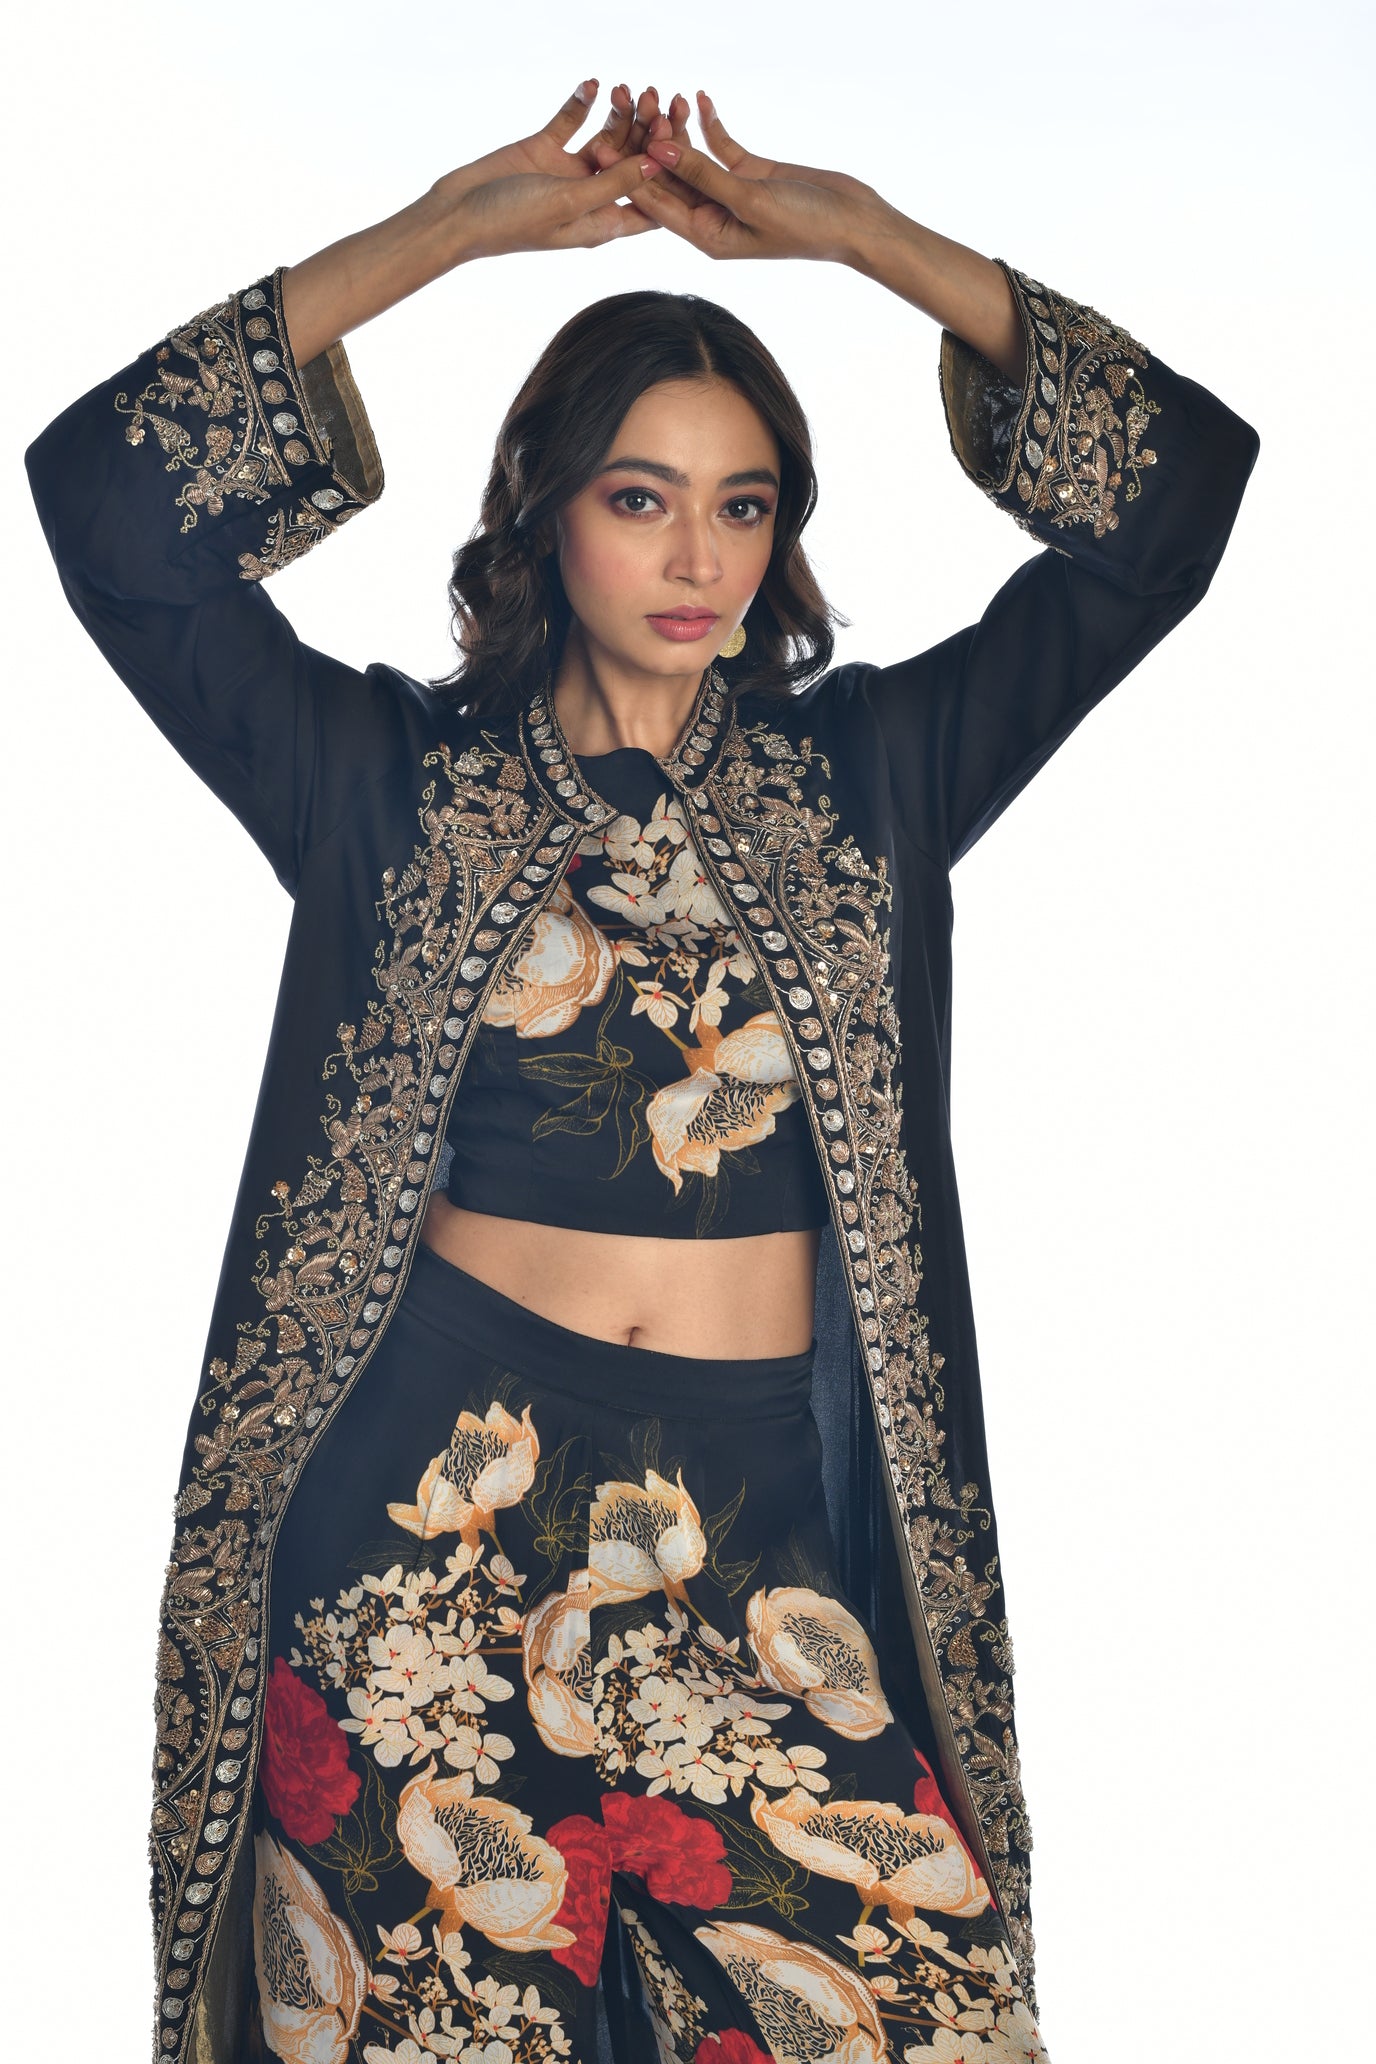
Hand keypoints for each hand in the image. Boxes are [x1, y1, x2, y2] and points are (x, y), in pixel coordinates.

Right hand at [429, 79, 666, 257]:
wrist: (457, 213)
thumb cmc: (512, 221)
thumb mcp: (569, 202)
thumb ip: (612, 183)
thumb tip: (656, 164)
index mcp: (603, 223)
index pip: (651, 200)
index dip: (669, 172)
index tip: (682, 139)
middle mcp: (591, 197)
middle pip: (633, 162)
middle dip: (648, 131)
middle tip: (658, 98)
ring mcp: (569, 172)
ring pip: (607, 137)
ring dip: (619, 113)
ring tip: (623, 88)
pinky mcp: (546, 149)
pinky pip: (572, 121)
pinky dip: (583, 103)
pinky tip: (592, 84)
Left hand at [633, 90, 895, 264]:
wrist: (853, 222)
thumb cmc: (805, 225)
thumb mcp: (748, 199)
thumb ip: (704, 175)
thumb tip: (657, 151)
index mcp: (705, 237)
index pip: (655, 204)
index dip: (627, 175)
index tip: (599, 145)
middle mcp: (712, 217)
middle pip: (668, 178)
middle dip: (646, 142)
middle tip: (623, 104)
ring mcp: (729, 195)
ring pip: (690, 158)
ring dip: (675, 128)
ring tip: (658, 93)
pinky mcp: (749, 174)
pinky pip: (719, 147)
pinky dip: (708, 125)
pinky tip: (697, 98)